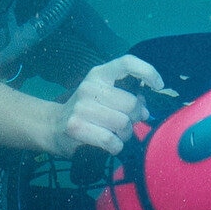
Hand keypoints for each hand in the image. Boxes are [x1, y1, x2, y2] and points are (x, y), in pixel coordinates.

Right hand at [48, 55, 164, 157]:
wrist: (52, 126)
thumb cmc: (86, 111)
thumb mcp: (103, 96)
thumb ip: (125, 97)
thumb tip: (144, 109)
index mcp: (98, 74)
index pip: (127, 63)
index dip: (148, 71)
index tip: (158, 86)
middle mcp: (89, 87)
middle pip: (130, 103)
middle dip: (134, 118)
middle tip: (127, 124)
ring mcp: (81, 107)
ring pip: (122, 124)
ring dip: (124, 134)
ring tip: (116, 135)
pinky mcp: (76, 127)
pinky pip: (111, 140)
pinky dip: (115, 146)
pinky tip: (110, 145)